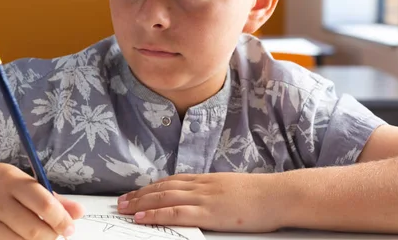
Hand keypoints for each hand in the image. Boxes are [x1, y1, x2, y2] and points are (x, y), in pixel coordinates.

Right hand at [0, 162, 83, 239]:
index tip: (70, 227)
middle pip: (32, 229)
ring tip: (40, 236)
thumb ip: (48, 196)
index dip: (61, 219)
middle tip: (57, 234)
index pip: (43, 203)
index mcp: (9, 180)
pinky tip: (20, 239)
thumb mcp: (19, 179)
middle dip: (51, 236)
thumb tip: (78, 212)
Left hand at [116, 173, 282, 232]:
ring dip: (141, 204)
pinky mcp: (209, 212)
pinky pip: (176, 212)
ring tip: (124, 209)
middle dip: (139, 195)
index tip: (136, 193)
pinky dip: (156, 214)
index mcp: (206, 180)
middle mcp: (200, 185)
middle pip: (162, 188)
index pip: (171, 181)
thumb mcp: (231, 188)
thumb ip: (214, 192)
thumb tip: (202, 198)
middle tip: (121, 202)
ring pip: (164, 198)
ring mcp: (203, 198)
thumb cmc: (259, 195)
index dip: (151, 187)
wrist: (277, 194)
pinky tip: (143, 217)